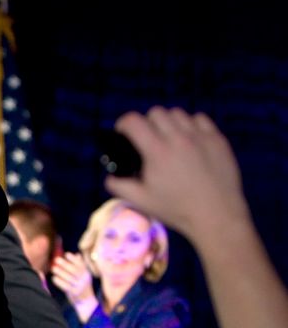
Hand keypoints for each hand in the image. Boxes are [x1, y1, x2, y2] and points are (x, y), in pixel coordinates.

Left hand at [51, 252, 97, 320]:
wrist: (86, 301)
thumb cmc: (83, 285)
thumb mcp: (84, 275)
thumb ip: (81, 265)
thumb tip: (77, 254)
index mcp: (86, 273)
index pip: (81, 264)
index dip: (74, 259)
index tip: (66, 254)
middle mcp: (84, 279)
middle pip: (74, 270)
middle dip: (65, 264)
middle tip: (56, 259)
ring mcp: (79, 286)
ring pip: (69, 278)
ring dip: (60, 272)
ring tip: (53, 268)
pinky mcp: (74, 293)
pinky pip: (66, 286)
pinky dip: (59, 282)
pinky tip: (54, 278)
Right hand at [107, 107, 249, 244]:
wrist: (217, 215)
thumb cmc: (176, 209)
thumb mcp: (141, 201)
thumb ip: (119, 186)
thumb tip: (109, 177)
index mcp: (157, 151)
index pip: (134, 121)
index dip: (123, 124)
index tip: (122, 133)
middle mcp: (178, 138)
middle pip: (156, 112)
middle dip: (146, 122)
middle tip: (146, 138)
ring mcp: (200, 136)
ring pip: (177, 113)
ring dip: (168, 122)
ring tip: (168, 137)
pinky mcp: (217, 139)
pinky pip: (199, 119)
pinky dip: (190, 124)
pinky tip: (189, 139)